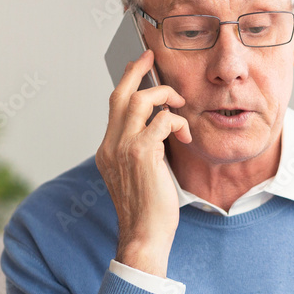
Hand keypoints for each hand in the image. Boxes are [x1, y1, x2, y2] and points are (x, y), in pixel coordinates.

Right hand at [95, 49, 191, 277]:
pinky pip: (162, 121)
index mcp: (107, 150)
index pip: (115, 105)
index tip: (140, 67)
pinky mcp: (142, 154)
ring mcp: (123, 148)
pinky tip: (186, 137)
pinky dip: (178, 122)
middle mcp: (110, 145)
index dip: (127, 82)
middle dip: (137, 70)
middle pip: (121, 94)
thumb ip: (143, 149)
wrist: (144, 236)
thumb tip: (160, 128)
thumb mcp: (139, 175)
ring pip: (141, 100)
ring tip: (180, 104)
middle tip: (152, 57)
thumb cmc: (147, 211)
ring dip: (165, 95)